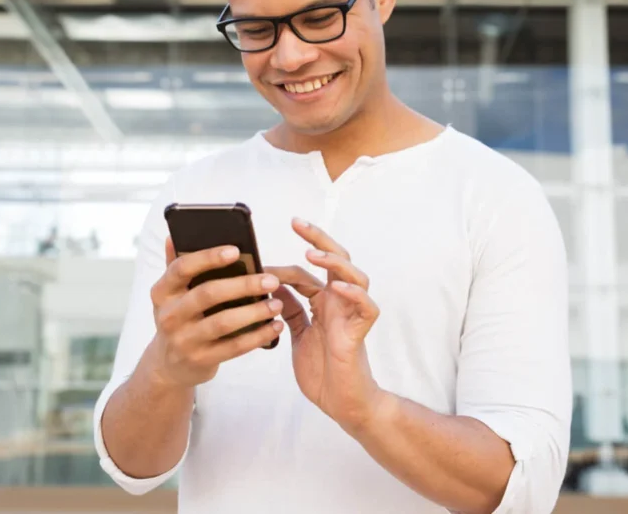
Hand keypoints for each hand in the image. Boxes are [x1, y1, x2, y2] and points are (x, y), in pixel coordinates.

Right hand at [146, 238, 283, 388]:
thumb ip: (175, 264)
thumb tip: (174, 235)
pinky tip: (275, 326)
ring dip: (254, 312)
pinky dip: (258, 336)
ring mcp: (184, 340)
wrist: (169, 365)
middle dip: (243, 285)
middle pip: (208, 294)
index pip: (181, 268)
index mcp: (162, 292)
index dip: (208, 258)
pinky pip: (234, 347)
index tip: (236, 251)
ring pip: (223, 322)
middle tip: (271, 280)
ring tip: (277, 303)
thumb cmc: (179, 318)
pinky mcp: (201, 360)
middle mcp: (169, 315)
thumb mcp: (171, 294)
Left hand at [268, 219, 383, 434]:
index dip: (285, 261)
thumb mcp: (297, 333)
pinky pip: (367, 307)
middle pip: (336, 260)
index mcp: (322, 302)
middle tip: (297, 223)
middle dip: (318, 239)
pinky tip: (336, 287)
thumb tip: (273, 285)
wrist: (341, 403)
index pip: (308, 269)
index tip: (260, 258)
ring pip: (356, 276)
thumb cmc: (322, 370)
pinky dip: (354, 294)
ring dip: (335, 262)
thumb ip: (290, 309)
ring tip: (312, 254)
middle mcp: (339, 303)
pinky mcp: (360, 333)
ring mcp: (352, 315)